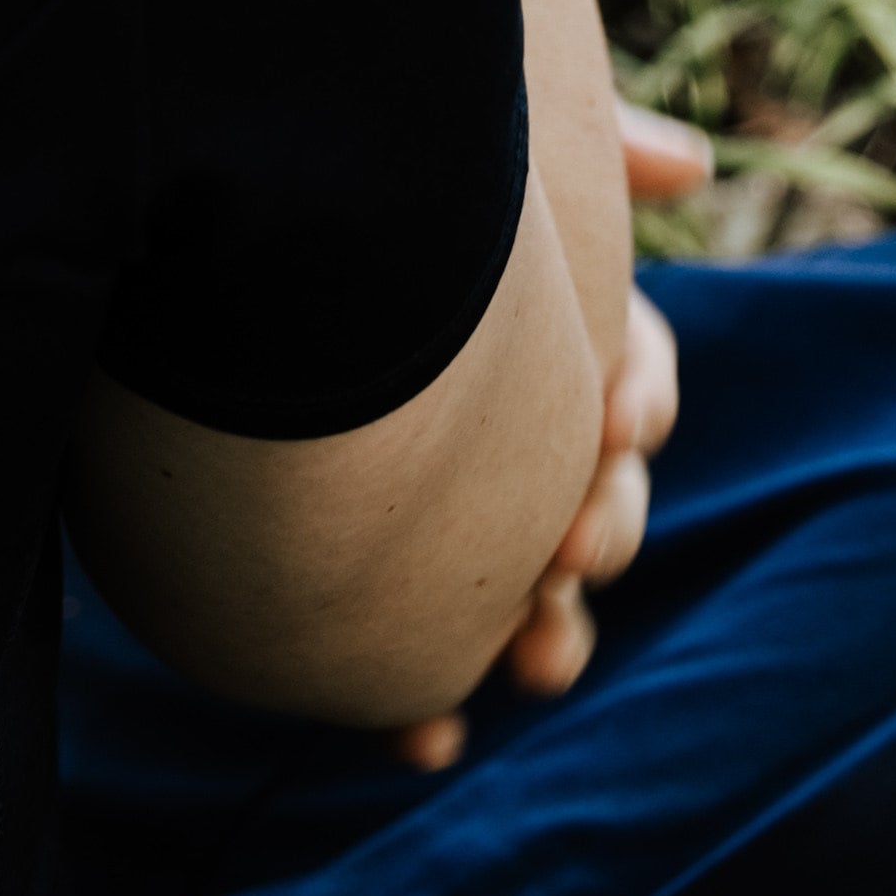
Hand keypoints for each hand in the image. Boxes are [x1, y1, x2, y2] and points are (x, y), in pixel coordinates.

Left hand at [392, 103, 705, 772]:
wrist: (207, 269)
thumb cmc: (362, 199)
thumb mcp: (476, 157)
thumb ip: (573, 150)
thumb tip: (687, 170)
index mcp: (535, 334)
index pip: (626, 373)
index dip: (635, 398)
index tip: (616, 420)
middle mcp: (508, 432)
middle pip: (598, 494)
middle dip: (605, 529)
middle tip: (574, 546)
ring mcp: (449, 517)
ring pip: (529, 593)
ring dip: (551, 634)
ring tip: (536, 657)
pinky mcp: (371, 587)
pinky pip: (414, 666)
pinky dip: (424, 713)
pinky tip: (420, 744)